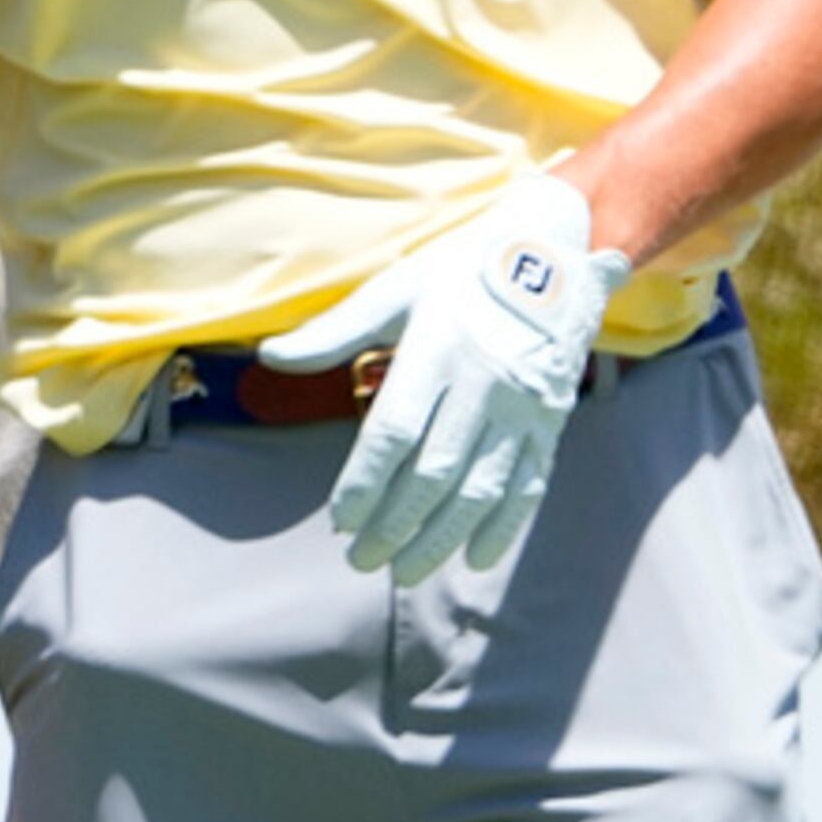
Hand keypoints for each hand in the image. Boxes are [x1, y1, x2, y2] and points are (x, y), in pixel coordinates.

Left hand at [271, 171, 628, 585]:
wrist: (551, 250)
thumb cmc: (456, 273)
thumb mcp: (394, 290)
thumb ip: (334, 333)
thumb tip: (270, 356)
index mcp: (437, 348)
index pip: (393, 433)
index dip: (365, 483)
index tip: (339, 520)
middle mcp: (484, 382)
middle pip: (435, 472)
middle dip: (395, 524)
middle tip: (361, 560)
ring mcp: (523, 406)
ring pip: (481, 488)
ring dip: (442, 538)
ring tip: (405, 571)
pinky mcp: (551, 421)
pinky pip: (530, 484)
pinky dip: (504, 526)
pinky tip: (476, 559)